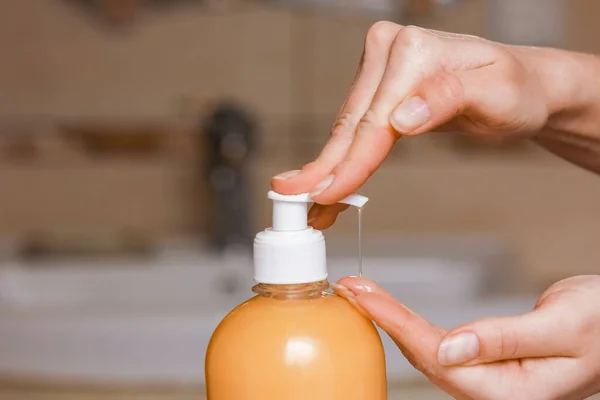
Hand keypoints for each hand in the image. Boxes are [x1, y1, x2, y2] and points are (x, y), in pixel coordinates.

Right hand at [271, 22, 577, 228]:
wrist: (522, 86)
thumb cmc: (516, 90)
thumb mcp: (496, 95)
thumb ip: (448, 99)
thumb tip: (401, 118)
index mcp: (414, 50)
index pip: (374, 120)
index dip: (350, 164)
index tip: (327, 195)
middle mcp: (389, 51)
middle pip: (351, 125)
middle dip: (327, 172)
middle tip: (301, 206)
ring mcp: (380, 66)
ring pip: (347, 129)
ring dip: (329, 171)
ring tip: (312, 205)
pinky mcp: (378, 85)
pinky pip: (356, 127)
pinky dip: (343, 158)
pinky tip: (330, 180)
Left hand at [331, 275, 599, 399]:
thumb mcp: (564, 328)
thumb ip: (505, 339)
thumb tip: (451, 348)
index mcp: (510, 392)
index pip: (438, 355)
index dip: (396, 322)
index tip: (363, 295)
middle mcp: (492, 392)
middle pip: (424, 355)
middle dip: (383, 319)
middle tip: (351, 287)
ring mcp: (487, 380)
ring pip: (428, 352)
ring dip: (393, 321)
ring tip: (362, 294)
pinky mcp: (485, 364)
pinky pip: (441, 347)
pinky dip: (412, 326)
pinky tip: (394, 313)